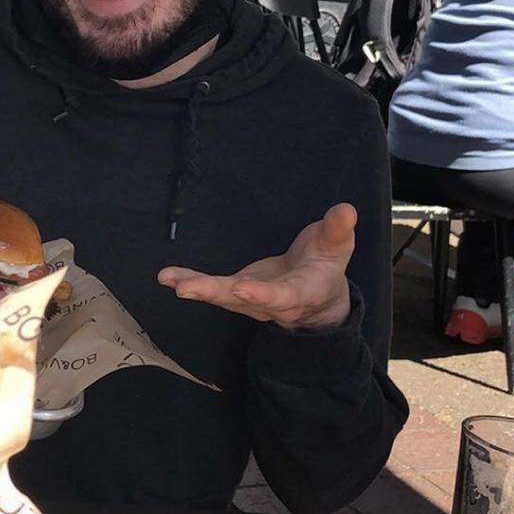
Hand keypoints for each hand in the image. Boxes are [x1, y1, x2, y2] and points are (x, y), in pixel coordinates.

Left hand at [157, 203, 356, 329]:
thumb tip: (346, 210)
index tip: (243, 289)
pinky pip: (212, 288)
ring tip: (171, 281)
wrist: (316, 297)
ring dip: (196, 288)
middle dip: (214, 293)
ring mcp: (250, 300)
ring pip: (222, 296)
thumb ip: (338, 230)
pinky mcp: (236, 292)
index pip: (282, 296)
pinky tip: (167, 277)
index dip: (264, 295)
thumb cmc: (326, 266)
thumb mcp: (337, 247)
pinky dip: (189, 281)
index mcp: (301, 292)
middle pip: (242, 300)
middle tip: (187, 290)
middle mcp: (271, 303)